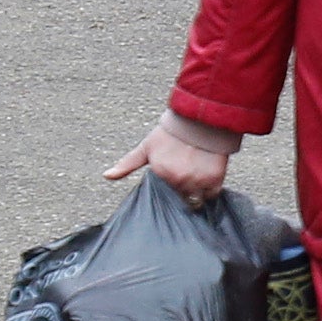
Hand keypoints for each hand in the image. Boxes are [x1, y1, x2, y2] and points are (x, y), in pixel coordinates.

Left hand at [107, 112, 238, 204]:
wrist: (200, 120)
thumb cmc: (171, 133)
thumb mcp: (146, 147)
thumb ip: (127, 164)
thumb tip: (106, 176)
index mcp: (161, 173)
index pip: (162, 196)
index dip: (167, 191)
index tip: (171, 184)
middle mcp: (178, 180)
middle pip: (179, 200)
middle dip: (181, 194)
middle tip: (185, 181)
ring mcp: (197, 181)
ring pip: (195, 200)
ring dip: (196, 195)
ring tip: (196, 181)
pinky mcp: (215, 178)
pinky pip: (212, 195)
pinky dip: (210, 191)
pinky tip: (208, 180)